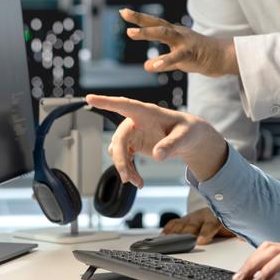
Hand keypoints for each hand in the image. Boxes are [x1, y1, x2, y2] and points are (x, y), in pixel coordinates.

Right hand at [85, 94, 227, 184]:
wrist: (189, 138)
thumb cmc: (188, 129)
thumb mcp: (185, 136)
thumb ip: (172, 144)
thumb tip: (157, 156)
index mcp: (148, 112)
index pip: (125, 104)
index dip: (107, 102)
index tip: (90, 98)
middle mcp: (136, 121)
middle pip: (119, 137)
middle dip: (119, 158)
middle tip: (126, 177)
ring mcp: (133, 133)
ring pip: (117, 150)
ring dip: (124, 167)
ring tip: (137, 182)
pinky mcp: (133, 145)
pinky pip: (123, 158)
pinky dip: (128, 170)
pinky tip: (138, 181)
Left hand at [121, 9, 239, 77]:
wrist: (224, 58)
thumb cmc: (202, 57)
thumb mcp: (179, 61)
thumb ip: (162, 63)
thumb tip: (147, 66)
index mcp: (175, 34)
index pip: (155, 24)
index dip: (139, 18)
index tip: (124, 12)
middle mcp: (179, 34)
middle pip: (157, 23)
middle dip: (140, 18)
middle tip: (124, 13)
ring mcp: (186, 42)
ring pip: (165, 34)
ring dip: (147, 33)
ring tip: (130, 33)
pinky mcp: (193, 53)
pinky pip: (178, 56)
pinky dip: (166, 60)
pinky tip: (155, 65)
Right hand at [162, 208, 236, 244]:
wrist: (220, 202)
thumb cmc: (226, 218)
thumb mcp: (235, 224)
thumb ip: (239, 230)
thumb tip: (244, 237)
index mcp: (215, 218)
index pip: (210, 225)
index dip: (205, 233)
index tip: (201, 241)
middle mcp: (202, 216)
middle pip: (192, 226)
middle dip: (185, 234)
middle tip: (179, 242)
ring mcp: (192, 217)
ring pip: (182, 224)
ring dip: (173, 232)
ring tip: (165, 241)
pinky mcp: (185, 219)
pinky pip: (175, 223)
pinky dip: (168, 229)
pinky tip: (161, 236)